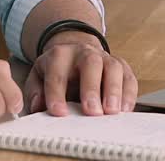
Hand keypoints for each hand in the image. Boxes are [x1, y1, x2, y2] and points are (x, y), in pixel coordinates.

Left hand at [23, 33, 137, 116]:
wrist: (76, 53)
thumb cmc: (57, 71)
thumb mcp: (39, 76)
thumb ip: (35, 91)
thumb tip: (38, 107)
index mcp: (60, 55)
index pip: (57, 73)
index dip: (56, 93)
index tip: (59, 113)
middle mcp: (84, 52)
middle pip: (90, 64)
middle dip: (91, 88)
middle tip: (92, 112)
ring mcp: (105, 58)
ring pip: (113, 68)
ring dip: (113, 90)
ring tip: (111, 112)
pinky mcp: (121, 66)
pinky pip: (129, 77)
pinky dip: (129, 94)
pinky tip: (124, 110)